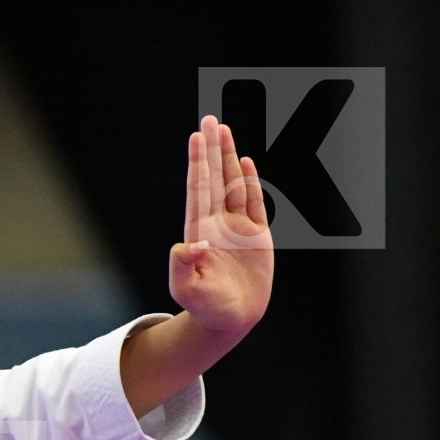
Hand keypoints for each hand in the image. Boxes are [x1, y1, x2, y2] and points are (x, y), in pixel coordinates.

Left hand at [168, 114, 273, 333]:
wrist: (229, 321)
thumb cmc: (205, 308)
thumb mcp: (187, 290)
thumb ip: (182, 267)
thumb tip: (187, 245)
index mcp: (199, 232)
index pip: (198, 189)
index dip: (197, 163)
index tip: (196, 137)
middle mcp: (216, 224)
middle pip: (213, 177)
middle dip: (211, 149)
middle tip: (209, 118)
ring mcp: (236, 228)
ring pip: (233, 184)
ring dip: (229, 157)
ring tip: (224, 130)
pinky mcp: (256, 236)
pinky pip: (253, 202)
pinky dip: (249, 181)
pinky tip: (245, 162)